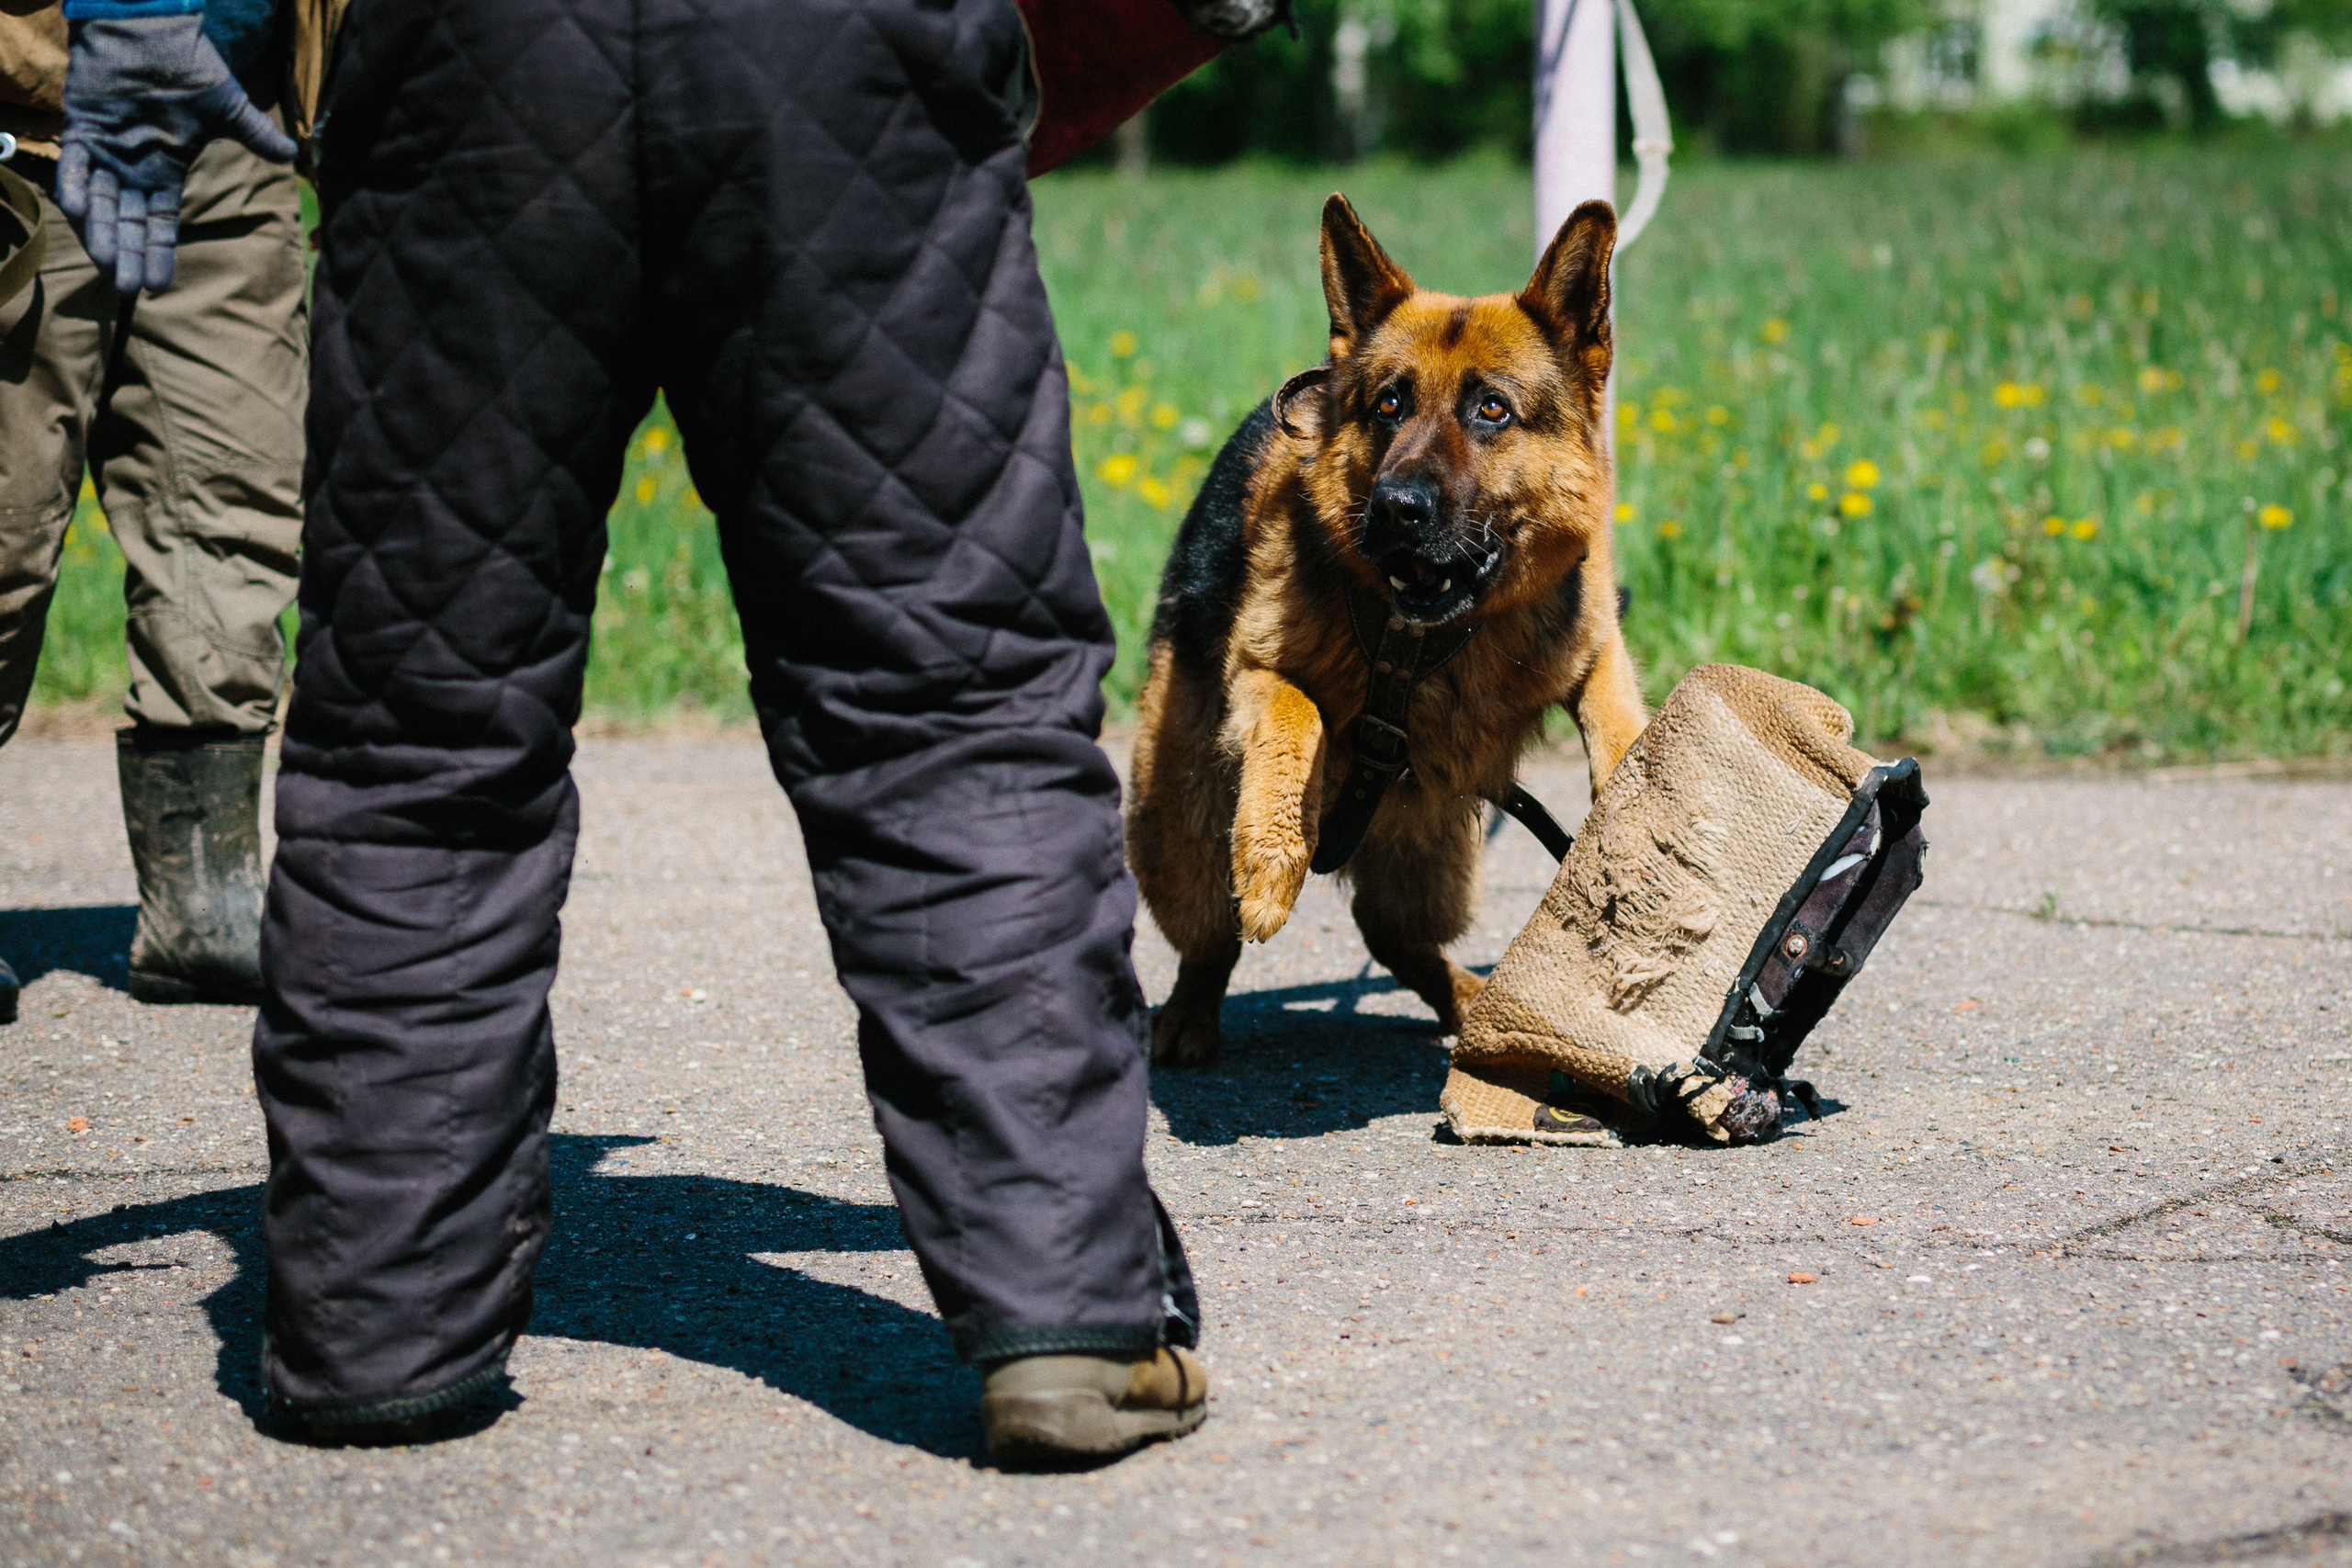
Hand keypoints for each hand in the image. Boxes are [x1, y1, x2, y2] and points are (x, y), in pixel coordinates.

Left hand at [56, 13, 296, 294]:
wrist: (151, 28)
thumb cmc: (190, 66)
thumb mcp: (228, 107)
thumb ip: (254, 135)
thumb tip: (294, 156)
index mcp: (165, 170)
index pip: (161, 222)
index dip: (159, 253)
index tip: (158, 286)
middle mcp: (133, 168)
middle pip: (129, 222)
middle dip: (128, 255)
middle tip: (127, 288)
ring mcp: (106, 150)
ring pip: (99, 202)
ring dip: (101, 231)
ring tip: (106, 262)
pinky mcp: (82, 128)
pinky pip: (74, 165)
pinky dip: (73, 186)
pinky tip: (79, 211)